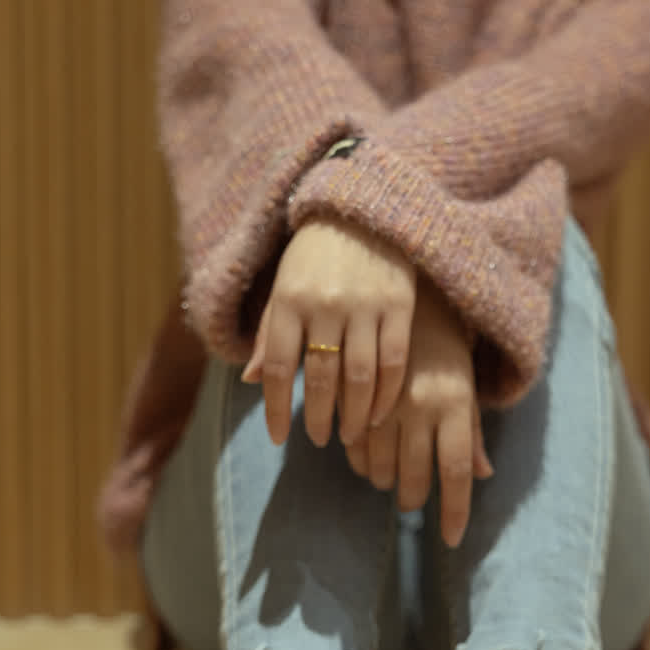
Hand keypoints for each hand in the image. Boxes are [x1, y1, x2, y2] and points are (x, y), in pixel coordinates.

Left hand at [241, 217, 416, 448]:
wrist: (360, 209)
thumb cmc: (312, 257)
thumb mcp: (282, 289)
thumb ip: (268, 334)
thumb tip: (250, 383)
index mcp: (287, 300)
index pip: (276, 367)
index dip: (276, 408)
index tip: (279, 438)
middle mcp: (324, 303)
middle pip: (319, 377)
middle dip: (318, 417)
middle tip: (319, 440)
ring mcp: (364, 304)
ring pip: (359, 376)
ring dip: (354, 414)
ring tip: (351, 434)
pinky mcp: (399, 303)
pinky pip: (394, 360)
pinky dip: (387, 393)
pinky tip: (380, 412)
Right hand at [342, 276, 493, 547]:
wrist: (407, 290)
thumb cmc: (445, 342)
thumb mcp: (465, 382)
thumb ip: (471, 430)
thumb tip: (483, 475)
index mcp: (455, 404)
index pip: (455, 473)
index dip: (453, 511)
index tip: (450, 539)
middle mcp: (422, 406)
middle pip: (413, 476)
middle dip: (411, 498)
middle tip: (409, 504)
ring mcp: (387, 400)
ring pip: (378, 463)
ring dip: (381, 479)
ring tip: (384, 480)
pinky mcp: (356, 391)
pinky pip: (353, 441)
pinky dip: (358, 457)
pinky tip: (361, 458)